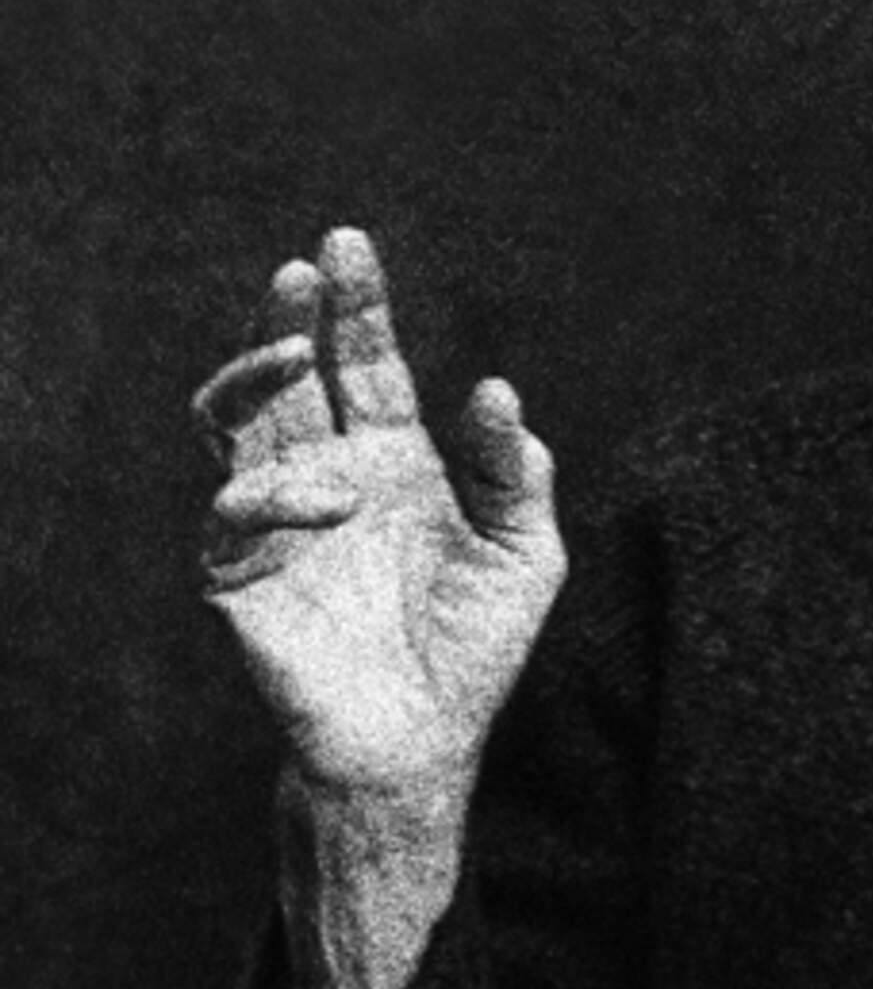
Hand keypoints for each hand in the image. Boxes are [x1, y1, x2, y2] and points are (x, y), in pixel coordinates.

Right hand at [195, 223, 564, 806]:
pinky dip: (275, 493)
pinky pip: (233, 511)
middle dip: (292, 313)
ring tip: (296, 356)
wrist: (422, 745)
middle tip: (304, 268)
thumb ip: (517, 476)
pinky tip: (334, 501)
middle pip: (291, 372)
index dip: (355, 305)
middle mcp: (327, 473)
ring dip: (256, 375)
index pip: (365, 364)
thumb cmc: (472, 654)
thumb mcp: (524, 558)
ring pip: (232, 419)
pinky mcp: (240, 573)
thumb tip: (499, 392)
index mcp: (392, 460)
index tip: (347, 244)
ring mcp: (277, 519)